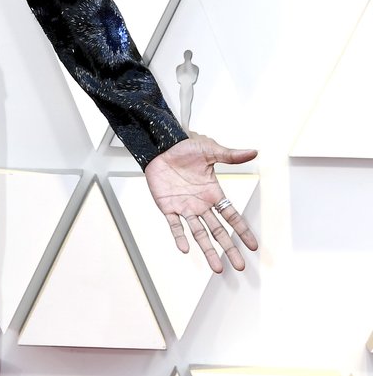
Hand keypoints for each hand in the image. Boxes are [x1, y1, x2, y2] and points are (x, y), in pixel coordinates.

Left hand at [144, 134, 257, 272]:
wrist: (160, 146)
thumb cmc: (185, 149)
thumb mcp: (210, 150)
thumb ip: (230, 155)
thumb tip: (253, 152)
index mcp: (213, 193)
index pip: (232, 216)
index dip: (242, 230)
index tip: (253, 246)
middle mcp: (201, 204)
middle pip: (218, 231)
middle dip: (229, 248)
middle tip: (239, 266)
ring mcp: (185, 207)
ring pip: (199, 233)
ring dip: (207, 250)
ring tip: (217, 268)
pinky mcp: (167, 206)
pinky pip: (174, 225)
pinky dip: (179, 236)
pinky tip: (185, 249)